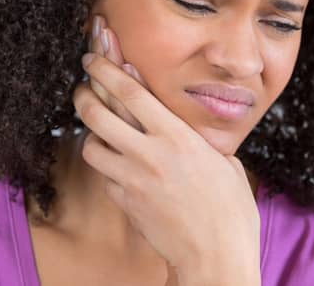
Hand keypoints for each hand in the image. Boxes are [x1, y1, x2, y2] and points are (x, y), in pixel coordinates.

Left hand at [76, 16, 260, 284]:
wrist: (216, 256)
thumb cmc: (230, 209)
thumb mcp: (222, 160)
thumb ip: (194, 136)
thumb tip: (174, 116)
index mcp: (177, 136)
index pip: (130, 91)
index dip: (106, 68)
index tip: (94, 55)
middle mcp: (149, 154)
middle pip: (97, 112)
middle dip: (84, 94)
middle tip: (83, 86)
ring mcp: (132, 180)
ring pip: (91, 145)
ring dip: (92, 134)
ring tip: (99, 130)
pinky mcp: (124, 202)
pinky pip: (104, 176)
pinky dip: (108, 167)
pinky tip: (120, 166)